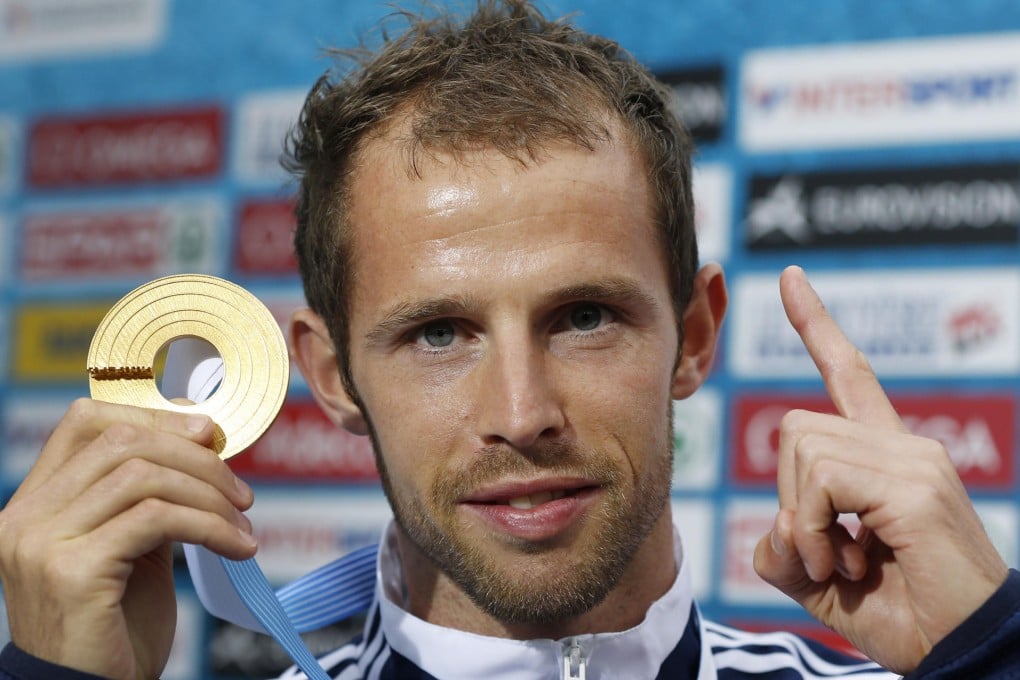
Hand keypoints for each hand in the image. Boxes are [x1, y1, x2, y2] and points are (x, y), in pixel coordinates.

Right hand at [0, 399, 256, 679]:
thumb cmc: (116, 625)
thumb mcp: (131, 546)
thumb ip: (148, 495)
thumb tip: (199, 436)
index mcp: (35, 503)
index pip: (85, 422)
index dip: (154, 415)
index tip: (209, 434)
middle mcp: (25, 518)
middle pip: (121, 442)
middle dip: (196, 457)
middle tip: (238, 488)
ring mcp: (42, 544)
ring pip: (144, 477)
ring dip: (210, 494)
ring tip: (242, 521)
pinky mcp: (72, 572)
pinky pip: (157, 519)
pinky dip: (210, 525)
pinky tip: (238, 545)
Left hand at [753, 266, 1008, 673]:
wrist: (962, 656)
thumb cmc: (901, 616)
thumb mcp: (823, 575)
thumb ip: (788, 543)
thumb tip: (775, 525)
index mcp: (886, 456)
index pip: (849, 374)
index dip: (816, 326)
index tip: (790, 279)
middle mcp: (906, 446)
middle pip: (794, 428)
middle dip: (790, 498)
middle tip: (827, 554)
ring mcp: (915, 461)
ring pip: (802, 448)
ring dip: (804, 520)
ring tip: (843, 563)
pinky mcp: (916, 486)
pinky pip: (823, 482)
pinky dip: (815, 530)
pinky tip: (848, 564)